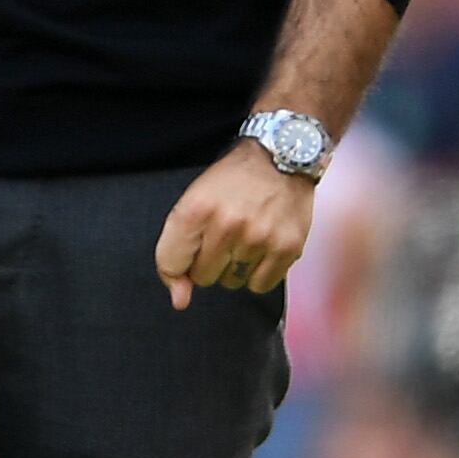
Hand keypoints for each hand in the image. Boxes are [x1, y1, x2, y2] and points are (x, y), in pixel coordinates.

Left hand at [154, 143, 314, 308]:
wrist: (281, 156)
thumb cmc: (231, 182)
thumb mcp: (192, 202)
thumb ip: (175, 251)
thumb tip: (179, 302)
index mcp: (195, 210)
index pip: (170, 263)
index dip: (176, 264)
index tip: (189, 252)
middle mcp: (227, 225)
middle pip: (202, 277)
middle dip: (208, 262)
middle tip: (223, 235)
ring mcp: (260, 238)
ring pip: (231, 283)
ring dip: (234, 267)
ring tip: (244, 237)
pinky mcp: (288, 248)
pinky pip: (260, 286)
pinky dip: (258, 272)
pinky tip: (262, 247)